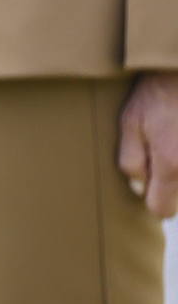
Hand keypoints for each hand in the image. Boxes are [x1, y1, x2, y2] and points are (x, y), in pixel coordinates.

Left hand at [119, 70, 177, 216]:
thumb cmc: (157, 94)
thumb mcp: (130, 122)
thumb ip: (130, 160)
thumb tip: (138, 188)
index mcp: (171, 164)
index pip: (162, 210)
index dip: (152, 198)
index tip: (150, 182)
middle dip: (170, 183)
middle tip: (164, 150)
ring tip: (174, 140)